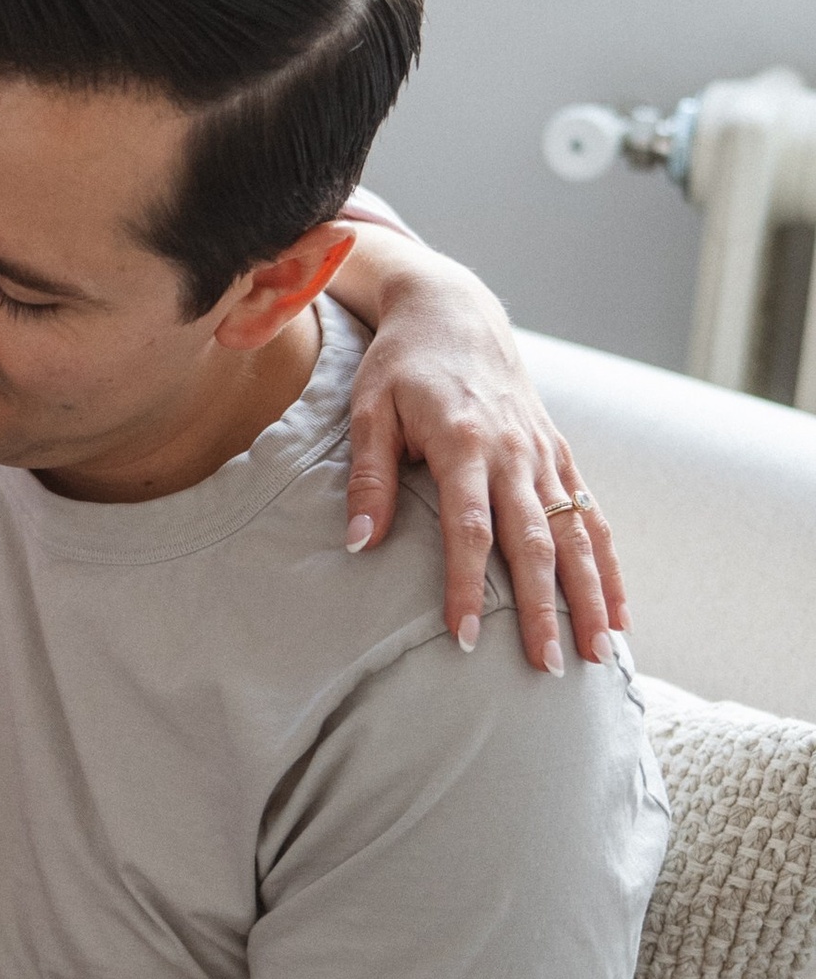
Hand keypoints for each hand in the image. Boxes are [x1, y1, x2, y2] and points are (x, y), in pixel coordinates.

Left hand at [336, 236, 626, 668]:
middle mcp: (515, 452)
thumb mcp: (369, 410)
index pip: (470, 529)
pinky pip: (593, 517)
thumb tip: (359, 543)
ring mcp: (544, 455)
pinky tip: (619, 613)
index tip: (464, 638)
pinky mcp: (560, 455)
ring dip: (591, 597)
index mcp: (465, 442)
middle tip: (547, 668)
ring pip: (576, 535)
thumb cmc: (400, 365)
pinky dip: (608, 566)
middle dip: (544, 609)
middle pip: (535, 542)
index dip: (468, 586)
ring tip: (600, 657)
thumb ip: (369, 477)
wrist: (454, 310)